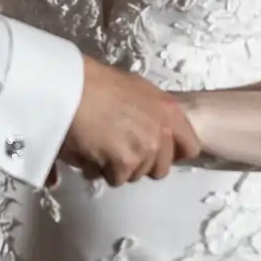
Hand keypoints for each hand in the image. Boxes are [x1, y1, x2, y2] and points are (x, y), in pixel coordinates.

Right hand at [59, 57, 200, 185]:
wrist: (71, 87)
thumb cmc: (95, 82)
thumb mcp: (135, 89)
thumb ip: (151, 113)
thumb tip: (149, 131)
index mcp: (169, 110)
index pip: (190, 147)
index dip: (171, 154)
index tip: (155, 153)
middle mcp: (163, 131)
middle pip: (160, 168)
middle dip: (140, 164)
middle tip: (118, 149)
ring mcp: (145, 149)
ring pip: (135, 175)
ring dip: (116, 167)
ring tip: (98, 146)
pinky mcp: (124, 163)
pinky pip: (114, 179)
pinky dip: (99, 170)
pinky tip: (88, 151)